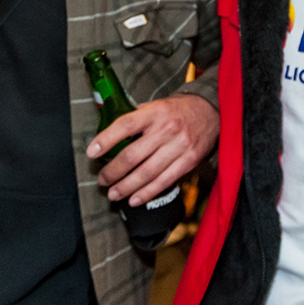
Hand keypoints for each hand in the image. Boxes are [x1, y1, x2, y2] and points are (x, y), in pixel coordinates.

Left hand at [88, 94, 216, 205]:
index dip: (106, 139)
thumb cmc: (179, 110)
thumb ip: (136, 118)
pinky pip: (164, 181)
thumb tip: (110, 134)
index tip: (91, 152)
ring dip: (126, 186)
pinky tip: (134, 199)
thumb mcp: (157, 105)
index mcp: (155, 112)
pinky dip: (147, 193)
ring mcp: (179, 146)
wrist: (212, 112)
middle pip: (132, 155)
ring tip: (114, 193)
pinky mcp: (188, 161)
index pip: (125, 125)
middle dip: (113, 171)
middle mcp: (166, 129)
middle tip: (102, 179)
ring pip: (146, 173)